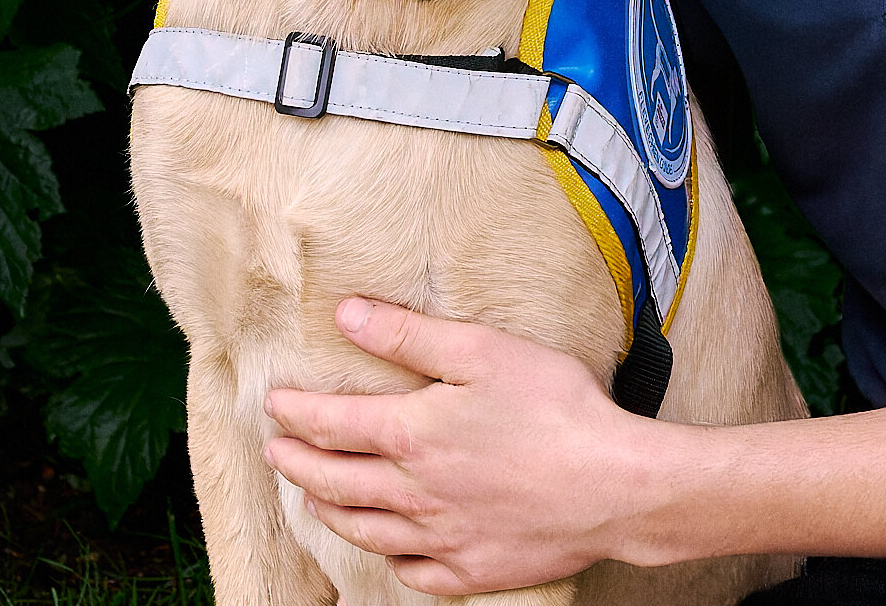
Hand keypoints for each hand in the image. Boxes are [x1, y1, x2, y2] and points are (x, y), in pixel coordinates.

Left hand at [264, 298, 679, 594]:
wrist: (613, 485)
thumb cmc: (553, 407)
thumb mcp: (480, 350)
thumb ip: (408, 335)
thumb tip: (346, 314)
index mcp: (412, 436)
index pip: (332, 425)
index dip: (296, 414)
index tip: (272, 404)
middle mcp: (415, 494)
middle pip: (336, 482)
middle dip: (298, 464)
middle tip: (276, 452)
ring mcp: (442, 540)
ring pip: (365, 530)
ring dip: (329, 511)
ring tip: (312, 496)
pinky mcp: (473, 572)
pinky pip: (412, 572)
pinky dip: (388, 557)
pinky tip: (387, 546)